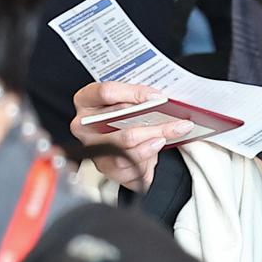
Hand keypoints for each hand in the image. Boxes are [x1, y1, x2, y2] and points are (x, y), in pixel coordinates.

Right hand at [69, 80, 194, 194]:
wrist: (122, 141)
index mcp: (86, 101)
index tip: (158, 98)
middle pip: (117, 122)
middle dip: (151, 124)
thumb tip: (160, 101)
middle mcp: (84, 126)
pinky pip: (127, 169)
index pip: (106, 92)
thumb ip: (138, 98)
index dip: (135, 93)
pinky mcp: (104, 168)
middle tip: (177, 124)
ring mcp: (93, 148)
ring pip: (123, 148)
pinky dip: (145, 162)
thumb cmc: (122, 116)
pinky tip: (154, 152)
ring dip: (150, 144)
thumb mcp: (127, 100)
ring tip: (165, 138)